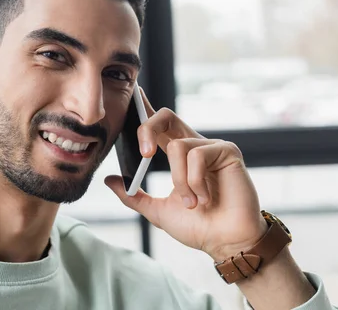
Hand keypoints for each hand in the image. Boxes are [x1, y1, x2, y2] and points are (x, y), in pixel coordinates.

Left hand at [104, 89, 268, 260]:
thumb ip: (133, 196)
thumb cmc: (198, 227)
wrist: (225, 242)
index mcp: (179, 155)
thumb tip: (109, 180)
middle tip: (144, 155)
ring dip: (179, 181)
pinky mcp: (227, 151)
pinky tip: (206, 198)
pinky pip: (198, 155)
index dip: (145, 107)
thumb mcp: (158, 211)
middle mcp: (194, 145)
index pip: (159, 125)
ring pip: (178, 147)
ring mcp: (212, 147)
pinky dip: (195, 182)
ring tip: (191, 203)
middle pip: (166, 116)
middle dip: (148, 129)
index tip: (133, 94)